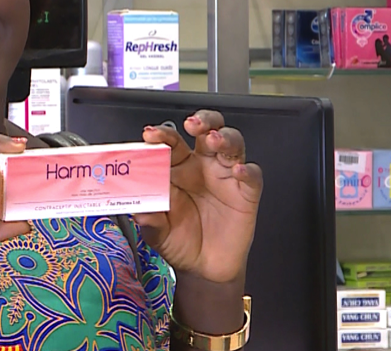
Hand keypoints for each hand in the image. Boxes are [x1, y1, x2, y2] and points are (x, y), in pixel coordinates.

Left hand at [136, 111, 263, 282]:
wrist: (203, 269)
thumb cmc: (179, 242)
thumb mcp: (156, 232)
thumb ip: (148, 218)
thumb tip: (137, 207)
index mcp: (177, 168)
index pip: (171, 142)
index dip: (162, 135)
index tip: (151, 135)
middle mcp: (202, 166)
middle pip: (207, 130)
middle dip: (202, 121)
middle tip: (192, 124)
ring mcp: (226, 177)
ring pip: (232, 144)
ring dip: (224, 137)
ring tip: (214, 140)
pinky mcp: (246, 193)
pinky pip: (252, 176)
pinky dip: (248, 170)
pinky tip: (238, 171)